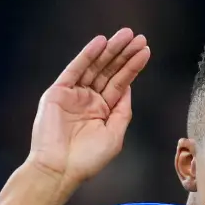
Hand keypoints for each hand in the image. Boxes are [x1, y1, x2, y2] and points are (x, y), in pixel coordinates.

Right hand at [27, 27, 150, 185]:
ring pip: (95, 67)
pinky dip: (87, 55)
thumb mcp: (114, 135)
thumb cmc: (87, 160)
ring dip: (110, 50)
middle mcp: (88, 100)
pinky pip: (75, 69)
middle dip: (124, 54)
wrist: (60, 169)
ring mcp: (73, 95)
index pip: (120, 83)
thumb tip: (129, 88)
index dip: (132, 67)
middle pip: (109, 71)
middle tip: (139, 37)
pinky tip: (101, 42)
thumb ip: (122, 111)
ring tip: (126, 35)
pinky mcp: (58, 92)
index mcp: (103, 111)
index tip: (146, 50)